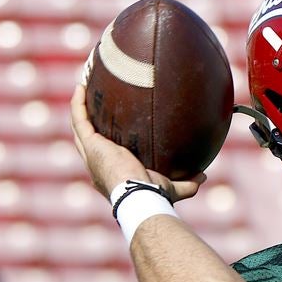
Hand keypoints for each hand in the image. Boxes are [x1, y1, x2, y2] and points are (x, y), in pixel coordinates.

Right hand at [69, 84, 204, 201]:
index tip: (110, 127)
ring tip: (83, 87)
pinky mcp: (91, 144)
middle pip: (86, 138)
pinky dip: (78, 103)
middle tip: (93, 101)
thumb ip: (186, 183)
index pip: (103, 156)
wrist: (140, 195)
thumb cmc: (153, 194)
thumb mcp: (171, 187)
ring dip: (79, 107)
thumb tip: (202, 175)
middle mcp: (96, 163)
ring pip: (79, 127)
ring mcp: (91, 153)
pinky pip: (79, 119)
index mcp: (110, 173)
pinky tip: (81, 86)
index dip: (103, 141)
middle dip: (87, 120)